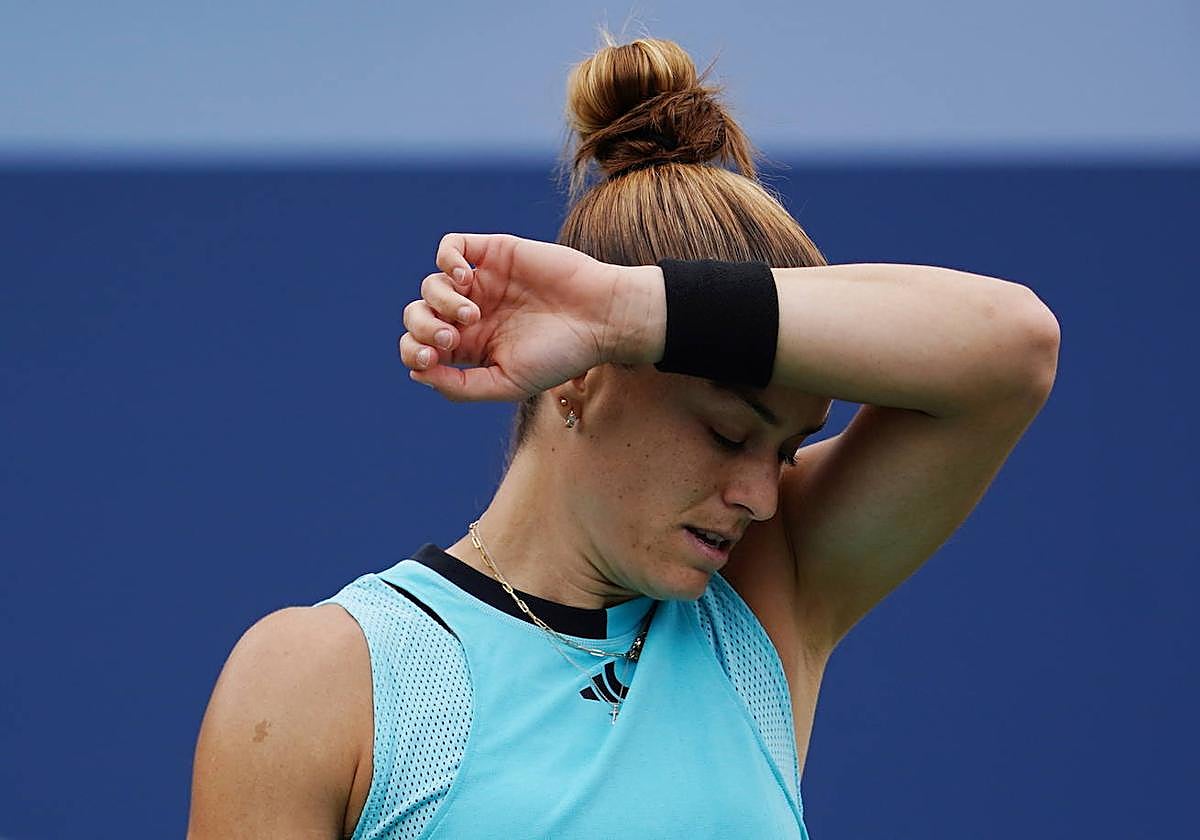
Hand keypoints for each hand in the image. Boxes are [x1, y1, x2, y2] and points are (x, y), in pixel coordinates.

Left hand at [399, 233, 625, 401]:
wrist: (601, 318)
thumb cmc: (561, 355)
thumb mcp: (507, 383)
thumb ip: (461, 387)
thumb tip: (417, 374)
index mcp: (472, 346)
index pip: (420, 347)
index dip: (414, 353)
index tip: (433, 360)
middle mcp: (471, 313)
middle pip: (418, 315)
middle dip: (423, 328)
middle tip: (452, 337)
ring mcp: (482, 282)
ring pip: (430, 284)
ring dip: (440, 301)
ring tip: (473, 313)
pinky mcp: (494, 252)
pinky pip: (451, 246)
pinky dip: (446, 260)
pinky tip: (465, 278)